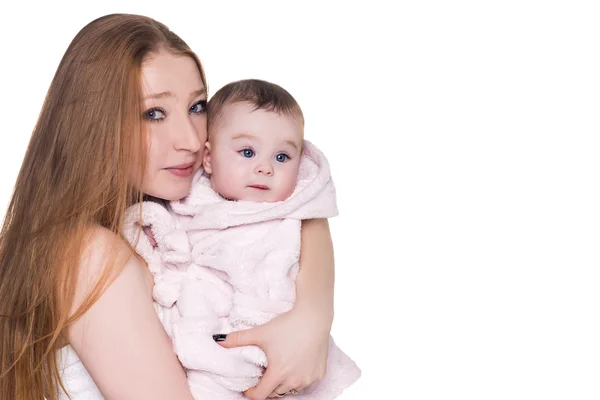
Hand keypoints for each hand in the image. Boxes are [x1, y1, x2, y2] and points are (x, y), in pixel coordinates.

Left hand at [216, 304, 330, 399]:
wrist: (314, 317)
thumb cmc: (288, 324)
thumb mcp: (261, 332)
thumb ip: (238, 339)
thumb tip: (217, 340)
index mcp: (278, 373)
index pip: (260, 396)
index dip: (252, 392)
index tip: (250, 385)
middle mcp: (294, 380)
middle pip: (276, 393)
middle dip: (268, 385)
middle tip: (266, 371)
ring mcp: (308, 378)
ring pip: (291, 389)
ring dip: (284, 383)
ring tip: (281, 367)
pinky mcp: (319, 374)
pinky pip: (305, 382)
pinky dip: (299, 377)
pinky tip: (297, 363)